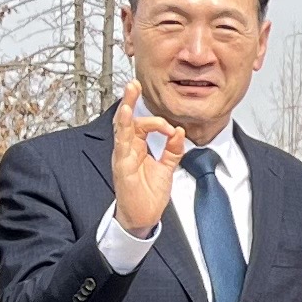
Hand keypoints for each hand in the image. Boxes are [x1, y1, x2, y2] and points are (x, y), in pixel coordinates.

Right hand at [106, 84, 189, 239]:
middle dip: (130, 100)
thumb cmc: (148, 194)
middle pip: (126, 119)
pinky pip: (122, 144)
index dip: (158, 122)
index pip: (142, 124)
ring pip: (122, 127)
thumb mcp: (166, 167)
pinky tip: (126, 115)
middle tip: (133, 83)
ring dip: (126, 108)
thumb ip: (173, 149)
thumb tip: (180, 131)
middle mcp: (127, 149)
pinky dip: (124, 129)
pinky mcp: (122, 166)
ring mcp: (123, 156)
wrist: (143, 218)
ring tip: (129, 91)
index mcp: (137, 148)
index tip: (172, 129)